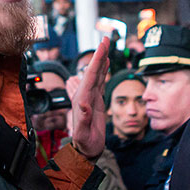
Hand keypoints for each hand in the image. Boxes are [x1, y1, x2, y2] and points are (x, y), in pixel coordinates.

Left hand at [69, 44, 108, 159]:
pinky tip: (105, 63)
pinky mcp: (95, 100)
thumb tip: (84, 104)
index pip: (90, 76)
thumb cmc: (85, 143)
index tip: (102, 47)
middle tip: (106, 38)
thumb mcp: (84, 134)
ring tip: (106, 46)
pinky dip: (102, 70)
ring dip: (101, 59)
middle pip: (93, 71)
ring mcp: (90, 96)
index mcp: (82, 99)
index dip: (97, 60)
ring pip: (96, 74)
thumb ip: (84, 119)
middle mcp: (85, 95)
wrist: (85, 150)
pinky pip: (99, 81)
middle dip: (99, 54)